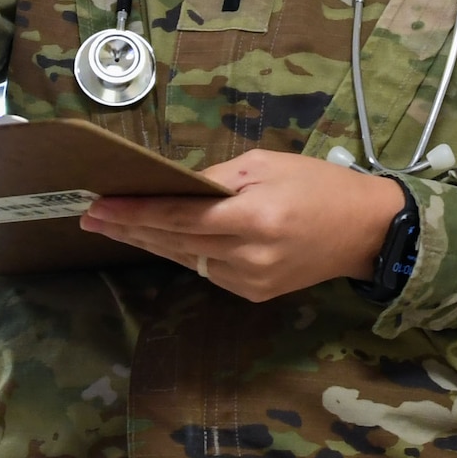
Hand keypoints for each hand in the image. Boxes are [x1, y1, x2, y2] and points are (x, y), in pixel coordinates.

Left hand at [78, 150, 404, 302]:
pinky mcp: (255, 294)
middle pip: (174, 243)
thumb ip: (218, 178)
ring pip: (186, 260)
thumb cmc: (317, 185)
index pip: (179, 218)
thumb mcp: (266, 164)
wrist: (366, 231)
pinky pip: (207, 271)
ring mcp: (251, 280)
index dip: (135, 214)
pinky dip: (182, 253)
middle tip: (91, 219)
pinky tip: (159, 240)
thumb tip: (176, 188)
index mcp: (254, 217)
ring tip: (114, 227)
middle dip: (129, 230)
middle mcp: (249, 255)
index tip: (98, 207)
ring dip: (150, 243)